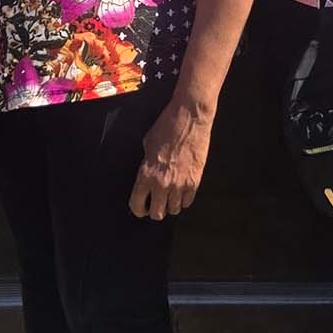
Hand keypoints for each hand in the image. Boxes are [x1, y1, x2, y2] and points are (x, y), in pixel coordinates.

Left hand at [129, 94, 213, 220]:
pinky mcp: (195, 181)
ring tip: (170, 197)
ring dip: (171, 205)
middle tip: (156, 204)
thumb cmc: (167, 126)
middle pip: (157, 213)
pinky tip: (182, 191)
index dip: (138, 209)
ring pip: (174, 210)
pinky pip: (188, 202)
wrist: (191, 118)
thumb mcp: (147, 144)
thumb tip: (148, 174)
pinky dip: (184, 199)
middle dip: (155, 211)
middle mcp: (162, 183)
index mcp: (146, 174)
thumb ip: (146, 164)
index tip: (141, 208)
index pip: (137, 204)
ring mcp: (180, 184)